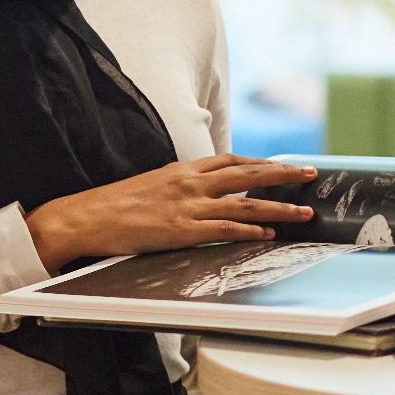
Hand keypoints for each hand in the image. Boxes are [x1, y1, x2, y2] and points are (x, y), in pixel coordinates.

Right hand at [24, 156, 320, 273]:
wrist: (83, 218)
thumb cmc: (114, 205)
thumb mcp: (152, 184)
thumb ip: (181, 185)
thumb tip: (202, 192)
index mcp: (183, 170)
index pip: (232, 161)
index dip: (261, 163)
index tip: (284, 165)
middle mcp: (191, 183)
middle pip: (249, 174)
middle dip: (284, 175)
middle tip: (312, 174)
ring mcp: (188, 206)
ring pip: (246, 203)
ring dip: (279, 207)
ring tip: (304, 212)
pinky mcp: (181, 230)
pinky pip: (224, 229)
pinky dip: (249, 231)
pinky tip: (268, 234)